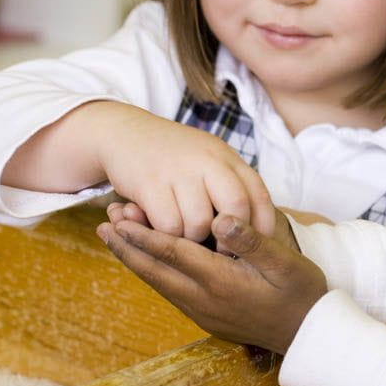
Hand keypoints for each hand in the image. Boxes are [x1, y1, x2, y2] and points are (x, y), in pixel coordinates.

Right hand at [96, 105, 275, 241]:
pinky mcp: (149, 183)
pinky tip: (159, 226)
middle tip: (222, 252)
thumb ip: (232, 187)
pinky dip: (166, 235)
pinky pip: (168, 225)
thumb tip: (257, 231)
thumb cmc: (174, 159)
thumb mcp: (210, 162)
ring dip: (192, 239)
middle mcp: (207, 161)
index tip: (257, 247)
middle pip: (235, 208)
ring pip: (199, 224)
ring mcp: (178, 171)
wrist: (123, 133)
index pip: (258, 195)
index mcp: (227, 158)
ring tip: (183, 233)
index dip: (262, 226)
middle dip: (231, 238)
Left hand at [97, 205, 325, 353]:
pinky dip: (154, 273)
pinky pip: (171, 292)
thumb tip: (220, 218)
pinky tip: (149, 263)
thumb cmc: (302, 293)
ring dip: (136, 261)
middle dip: (127, 248)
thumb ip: (252, 240)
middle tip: (103, 226)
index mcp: (221, 281)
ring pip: (159, 283)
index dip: (143, 234)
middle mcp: (204, 299)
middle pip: (154, 271)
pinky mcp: (207, 318)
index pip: (173, 253)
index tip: (119, 218)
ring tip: (116, 240)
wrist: (309, 335)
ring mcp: (203, 312)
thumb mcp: (285, 262)